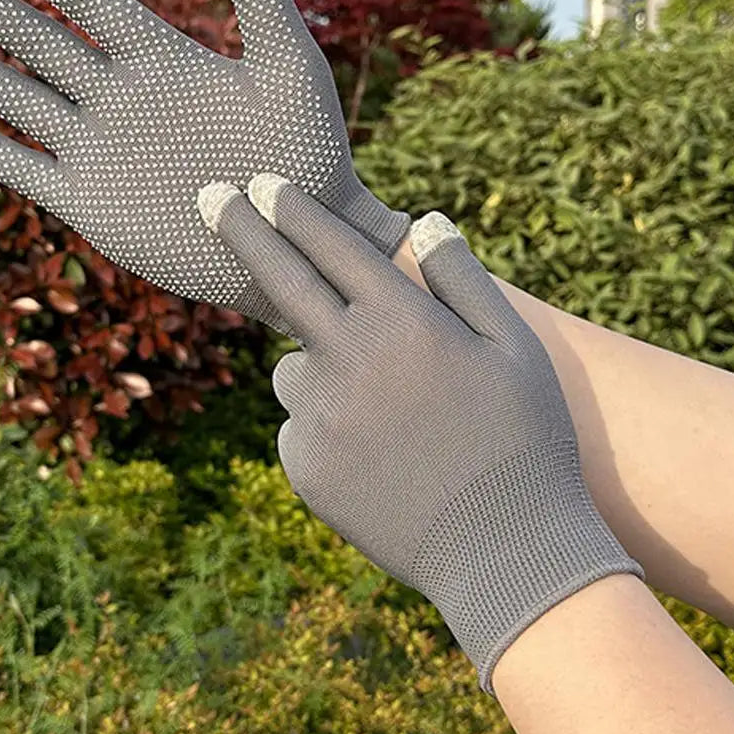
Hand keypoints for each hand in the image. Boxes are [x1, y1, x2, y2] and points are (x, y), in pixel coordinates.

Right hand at [0, 0, 407, 330]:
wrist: (294, 239)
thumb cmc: (307, 153)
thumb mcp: (291, 71)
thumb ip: (262, 2)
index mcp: (164, 61)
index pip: (95, 5)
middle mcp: (122, 99)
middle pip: (42, 44)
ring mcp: (102, 151)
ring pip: (23, 102)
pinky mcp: (91, 204)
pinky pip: (30, 172)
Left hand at [197, 173, 641, 693]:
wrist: (504, 552)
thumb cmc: (523, 439)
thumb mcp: (513, 348)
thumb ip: (461, 279)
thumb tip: (426, 220)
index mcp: (401, 321)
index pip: (331, 246)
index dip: (293, 209)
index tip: (262, 182)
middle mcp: (346, 359)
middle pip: (280, 280)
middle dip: (242, 229)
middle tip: (210, 196)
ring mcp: (317, 415)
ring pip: (291, 368)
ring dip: (315, 366)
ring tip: (385, 411)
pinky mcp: (304, 464)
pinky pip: (300, 425)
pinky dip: (324, 426)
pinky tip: (378, 455)